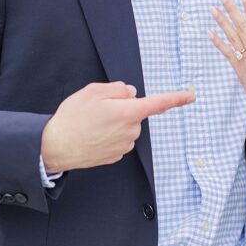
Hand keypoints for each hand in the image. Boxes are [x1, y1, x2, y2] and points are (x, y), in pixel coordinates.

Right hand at [41, 81, 194, 171]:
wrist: (54, 147)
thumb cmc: (72, 118)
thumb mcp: (92, 92)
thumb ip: (116, 89)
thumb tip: (130, 93)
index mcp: (127, 113)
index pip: (157, 104)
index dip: (176, 99)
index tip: (191, 96)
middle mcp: (130, 131)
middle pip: (134, 113)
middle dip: (121, 108)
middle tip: (96, 110)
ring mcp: (124, 146)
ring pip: (126, 126)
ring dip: (114, 123)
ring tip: (90, 124)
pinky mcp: (116, 156)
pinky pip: (119, 139)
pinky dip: (109, 135)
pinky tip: (92, 136)